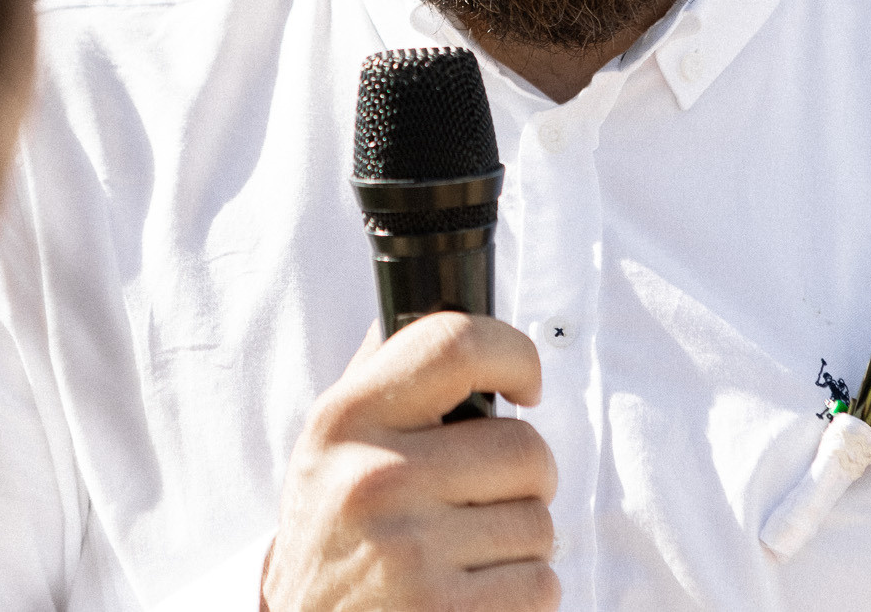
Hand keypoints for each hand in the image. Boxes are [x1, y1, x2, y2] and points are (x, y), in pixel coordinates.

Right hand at [261, 312, 558, 611]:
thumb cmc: (330, 531)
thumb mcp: (329, 441)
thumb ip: (381, 373)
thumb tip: (427, 292)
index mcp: (348, 419)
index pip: (454, 345)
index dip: (514, 354)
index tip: (525, 384)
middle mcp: (374, 478)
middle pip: (525, 448)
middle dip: (526, 477)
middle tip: (488, 494)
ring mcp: (408, 551)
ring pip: (540, 523)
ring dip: (521, 541)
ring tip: (468, 550)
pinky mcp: (442, 611)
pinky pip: (541, 584)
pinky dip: (523, 592)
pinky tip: (474, 591)